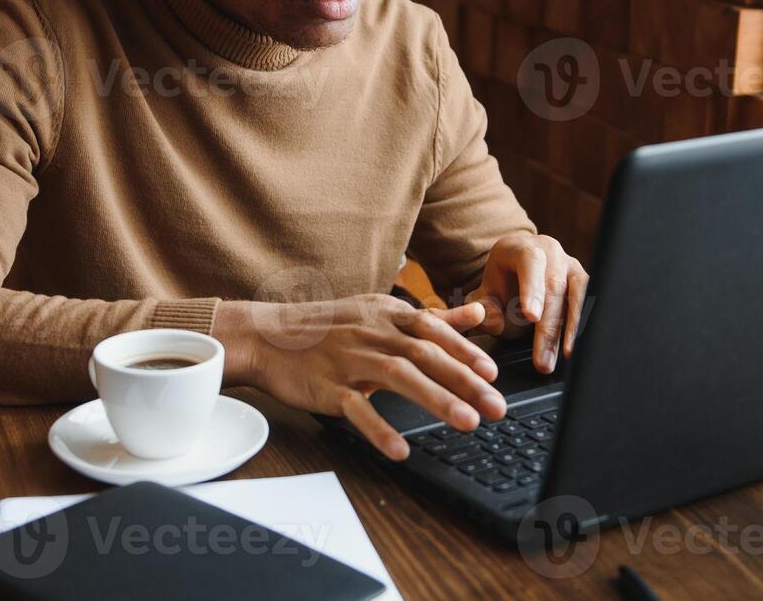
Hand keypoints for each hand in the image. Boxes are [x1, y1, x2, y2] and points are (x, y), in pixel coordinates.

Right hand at [213, 294, 506, 460]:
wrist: (267, 336)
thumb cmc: (328, 326)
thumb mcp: (380, 312)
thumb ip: (433, 317)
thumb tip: (478, 312)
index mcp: (387, 314)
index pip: (434, 330)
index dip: (466, 351)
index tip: (493, 374)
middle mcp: (372, 334)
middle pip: (425, 355)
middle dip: (464, 380)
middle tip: (495, 406)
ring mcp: (349, 360)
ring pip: (398, 376)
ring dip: (436, 400)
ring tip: (466, 422)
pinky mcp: (327, 387)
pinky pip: (356, 408)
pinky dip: (379, 428)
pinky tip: (400, 449)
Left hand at [465, 233, 588, 373]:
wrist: (516, 275)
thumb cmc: (501, 287)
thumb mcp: (483, 296)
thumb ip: (482, 308)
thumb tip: (493, 320)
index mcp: (519, 248)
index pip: (529, 261)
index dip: (532, 288)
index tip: (531, 317)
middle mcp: (549, 251)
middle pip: (554, 284)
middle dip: (549, 325)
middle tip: (542, 359)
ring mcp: (569, 264)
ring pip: (577, 292)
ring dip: (571, 327)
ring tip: (564, 356)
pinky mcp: (582, 280)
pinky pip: (588, 300)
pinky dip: (582, 323)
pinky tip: (575, 345)